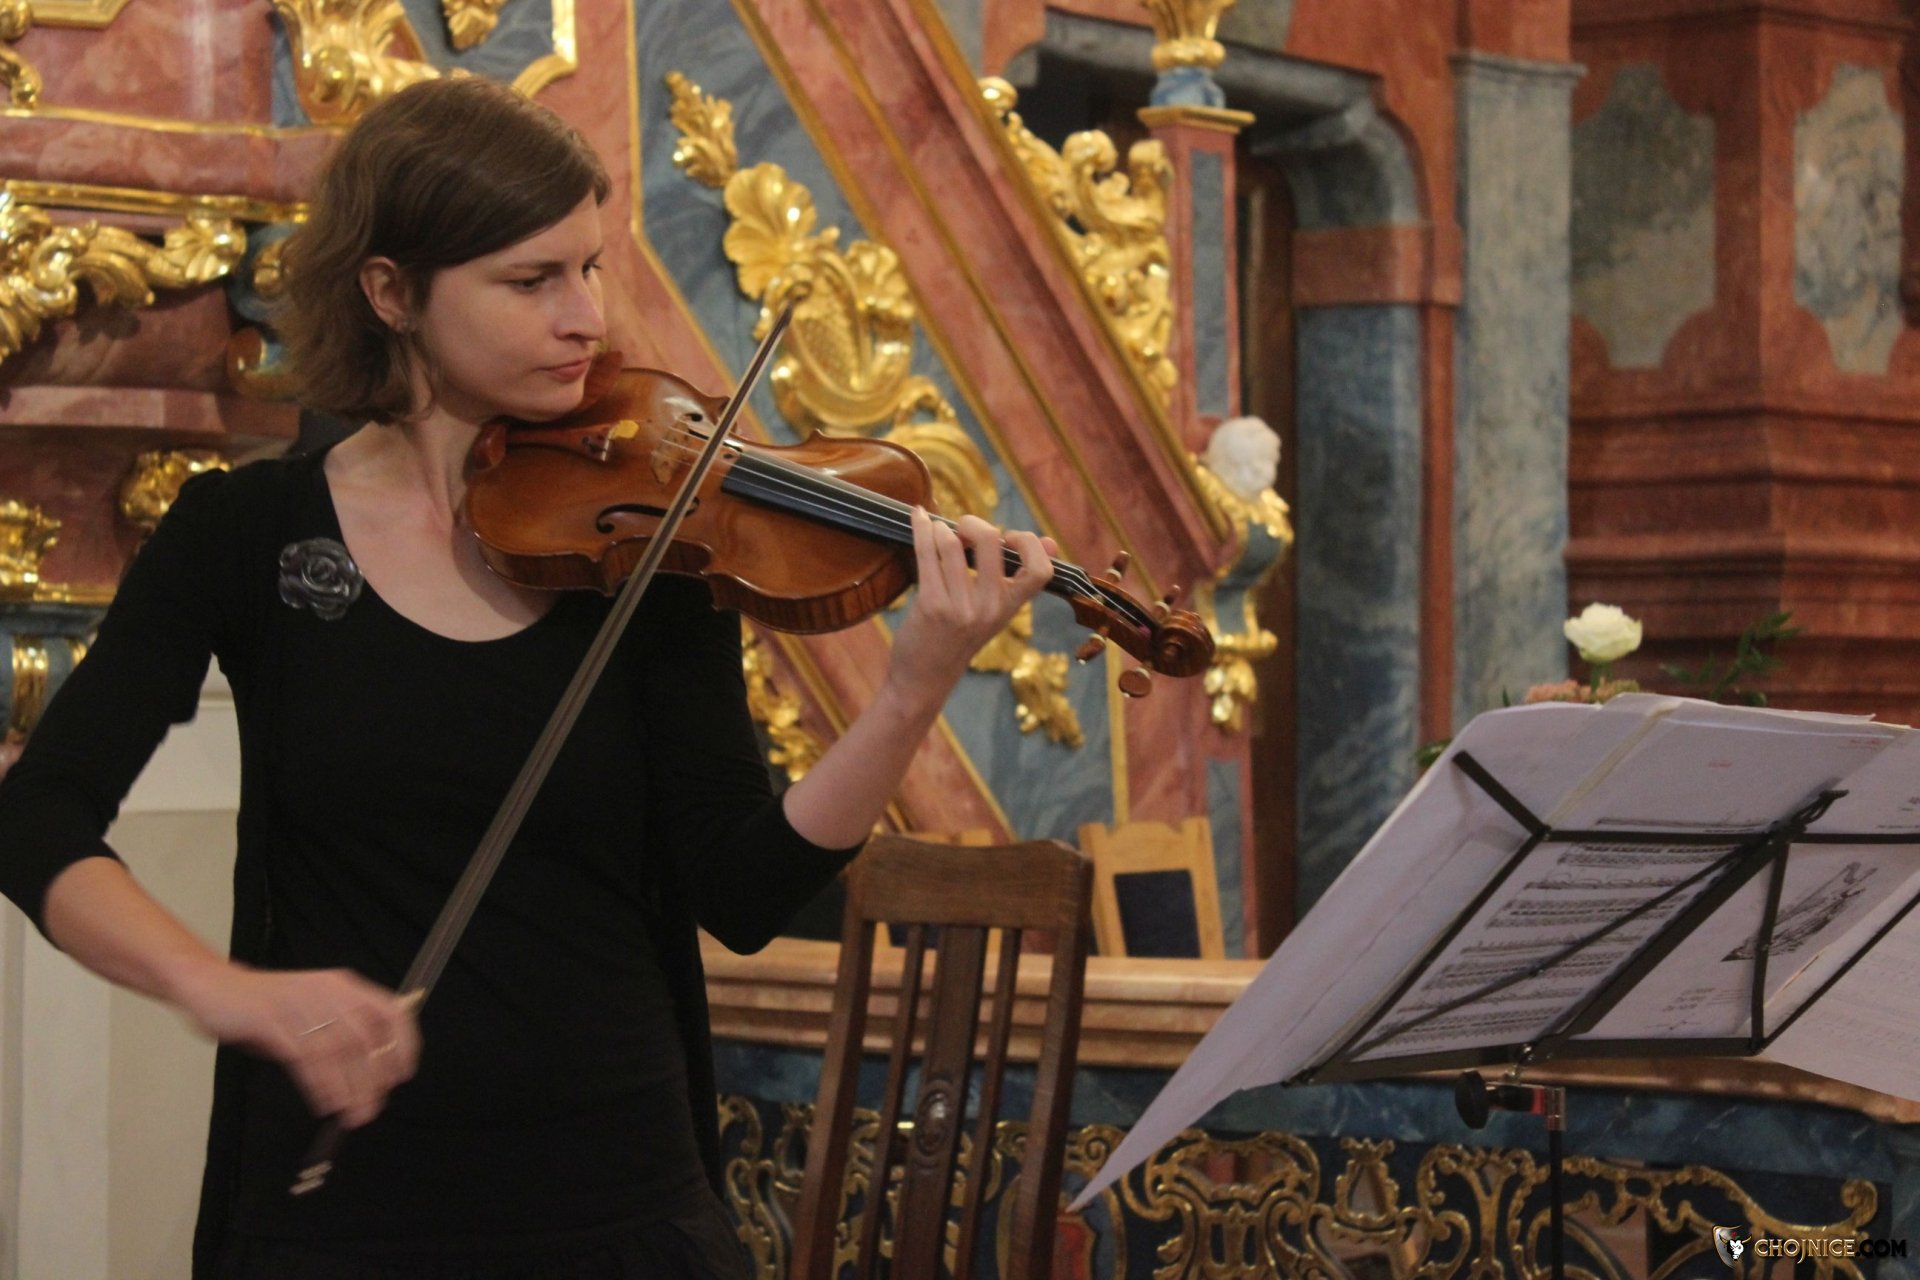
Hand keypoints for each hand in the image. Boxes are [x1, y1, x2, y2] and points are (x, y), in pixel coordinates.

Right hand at [174, 962, 420, 1128]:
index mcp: (343, 986)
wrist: (213, 987)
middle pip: (363, 1038)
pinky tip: (325, 1103)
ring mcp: (298, 1003)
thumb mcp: (312, 1013)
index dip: (402, 1043)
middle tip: (372, 1109)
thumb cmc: (268, 1008)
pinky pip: (303, 1056)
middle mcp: (327, 991)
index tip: (402, 1075)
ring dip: (347, 1088)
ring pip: (335, 1051)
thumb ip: (341, 1037)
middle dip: (372, 1079)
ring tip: (353, 1114)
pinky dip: (318, 1083)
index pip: (389, 1011)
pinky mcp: (270, 1018)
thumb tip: (371, 1080)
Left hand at [885, 508, 1055, 705]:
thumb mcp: (995, 611)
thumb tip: (1051, 542)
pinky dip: (921, 529)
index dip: (1029, 543)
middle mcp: (990, 608)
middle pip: (991, 542)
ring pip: (951, 544)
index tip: (1010, 537)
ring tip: (937, 530)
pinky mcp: (931, 605)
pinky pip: (927, 553)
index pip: (1040, 571)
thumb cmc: (960, 637)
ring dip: (940, 528)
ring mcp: (960, 607)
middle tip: (962, 528)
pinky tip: (918, 519)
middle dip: (973, 523)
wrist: (926, 677)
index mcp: (1010, 607)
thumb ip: (1018, 577)